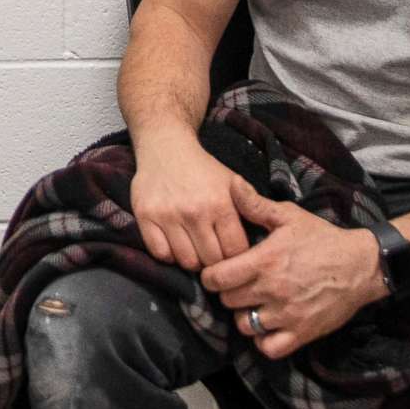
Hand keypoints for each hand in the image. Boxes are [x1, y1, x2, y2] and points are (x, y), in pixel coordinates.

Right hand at [129, 130, 251, 270]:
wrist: (166, 146)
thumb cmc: (203, 169)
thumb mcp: (233, 183)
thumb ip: (249, 209)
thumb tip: (264, 240)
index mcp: (220, 204)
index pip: (235, 251)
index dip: (237, 256)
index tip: (231, 252)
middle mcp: (194, 211)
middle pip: (211, 260)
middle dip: (215, 262)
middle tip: (213, 254)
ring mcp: (168, 214)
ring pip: (186, 261)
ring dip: (193, 260)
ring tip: (195, 249)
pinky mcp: (145, 215)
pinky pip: (160, 253)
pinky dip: (169, 255)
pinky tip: (175, 244)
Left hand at [199, 174, 384, 358]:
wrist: (361, 265)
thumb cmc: (322, 238)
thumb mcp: (288, 216)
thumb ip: (255, 204)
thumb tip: (232, 183)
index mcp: (265, 261)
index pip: (217, 278)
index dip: (210, 276)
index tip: (216, 273)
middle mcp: (273, 290)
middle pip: (228, 302)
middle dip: (227, 293)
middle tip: (237, 286)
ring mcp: (288, 315)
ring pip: (245, 326)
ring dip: (244, 316)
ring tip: (252, 304)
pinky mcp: (303, 333)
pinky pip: (270, 348)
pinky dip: (264, 340)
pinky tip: (267, 325)